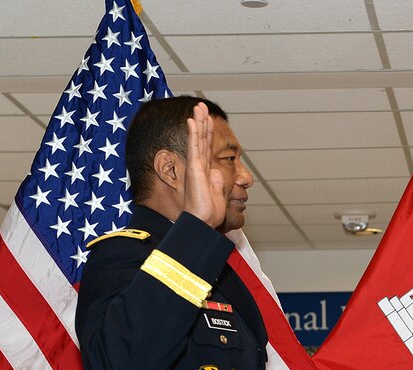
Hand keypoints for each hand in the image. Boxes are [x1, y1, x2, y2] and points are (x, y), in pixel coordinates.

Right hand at [184, 102, 227, 228]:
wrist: (203, 221)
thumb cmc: (209, 212)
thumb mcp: (218, 193)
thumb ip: (218, 181)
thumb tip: (220, 173)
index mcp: (205, 171)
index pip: (207, 146)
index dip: (208, 132)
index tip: (209, 119)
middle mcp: (198, 166)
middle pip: (201, 139)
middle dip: (202, 121)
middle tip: (202, 105)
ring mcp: (195, 166)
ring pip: (197, 139)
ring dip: (198, 121)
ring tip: (198, 106)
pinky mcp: (194, 169)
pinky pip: (194, 147)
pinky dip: (193, 133)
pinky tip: (192, 121)